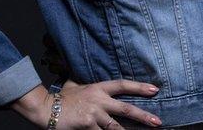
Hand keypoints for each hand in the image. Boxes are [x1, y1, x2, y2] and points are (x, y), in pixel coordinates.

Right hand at [13, 79, 161, 128]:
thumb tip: (85, 77)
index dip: (139, 87)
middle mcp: (99, 100)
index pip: (123, 85)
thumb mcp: (75, 85)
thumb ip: (85, 83)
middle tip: (157, 122)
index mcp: (98, 88)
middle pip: (126, 108)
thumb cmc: (61, 98)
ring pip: (116, 127)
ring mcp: (94, 114)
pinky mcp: (87, 126)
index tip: (155, 90)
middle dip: (143, 116)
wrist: (44, 108)